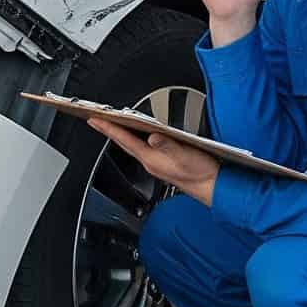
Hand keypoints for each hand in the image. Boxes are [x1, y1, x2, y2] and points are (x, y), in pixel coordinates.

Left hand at [89, 117, 219, 206]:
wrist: (213, 187)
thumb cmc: (201, 173)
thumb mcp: (185, 155)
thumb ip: (168, 145)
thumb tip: (153, 137)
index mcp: (152, 159)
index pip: (124, 140)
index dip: (108, 128)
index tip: (93, 119)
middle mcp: (150, 162)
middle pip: (123, 143)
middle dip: (109, 130)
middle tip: (95, 120)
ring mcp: (156, 165)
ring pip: (131, 147)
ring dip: (120, 135)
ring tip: (110, 125)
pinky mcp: (163, 165)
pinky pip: (142, 150)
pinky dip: (134, 141)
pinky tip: (137, 137)